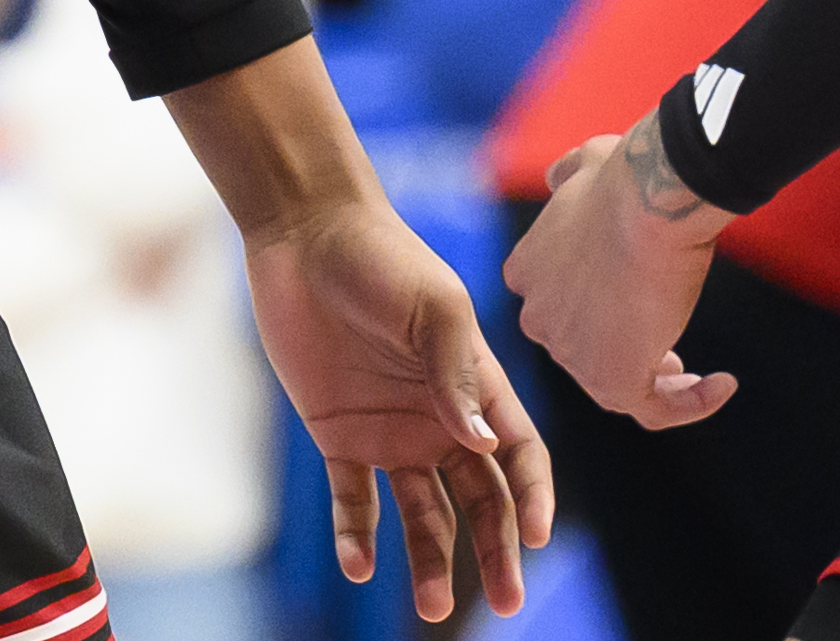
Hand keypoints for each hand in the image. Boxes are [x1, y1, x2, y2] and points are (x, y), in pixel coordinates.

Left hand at [242, 198, 553, 620]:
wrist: (305, 235)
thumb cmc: (381, 258)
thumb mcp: (432, 307)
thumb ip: (457, 375)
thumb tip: (483, 447)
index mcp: (478, 386)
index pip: (519, 456)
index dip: (533, 498)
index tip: (535, 538)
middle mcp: (440, 419)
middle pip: (480, 500)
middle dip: (496, 552)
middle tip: (507, 603)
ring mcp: (390, 432)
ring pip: (421, 515)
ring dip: (430, 561)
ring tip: (431, 607)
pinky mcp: (338, 436)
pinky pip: (353, 502)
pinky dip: (357, 537)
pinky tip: (360, 565)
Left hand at [505, 116, 736, 427]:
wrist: (648, 203)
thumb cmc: (625, 177)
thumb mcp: (586, 163)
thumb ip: (569, 174)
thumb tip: (559, 176)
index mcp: (528, 270)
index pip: (557, 304)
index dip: (593, 311)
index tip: (631, 304)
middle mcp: (539, 317)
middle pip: (580, 348)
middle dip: (620, 350)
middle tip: (664, 351)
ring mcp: (572, 353)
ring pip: (613, 384)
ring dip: (655, 383)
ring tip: (692, 376)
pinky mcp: (613, 380)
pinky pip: (654, 409)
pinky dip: (690, 405)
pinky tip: (722, 385)